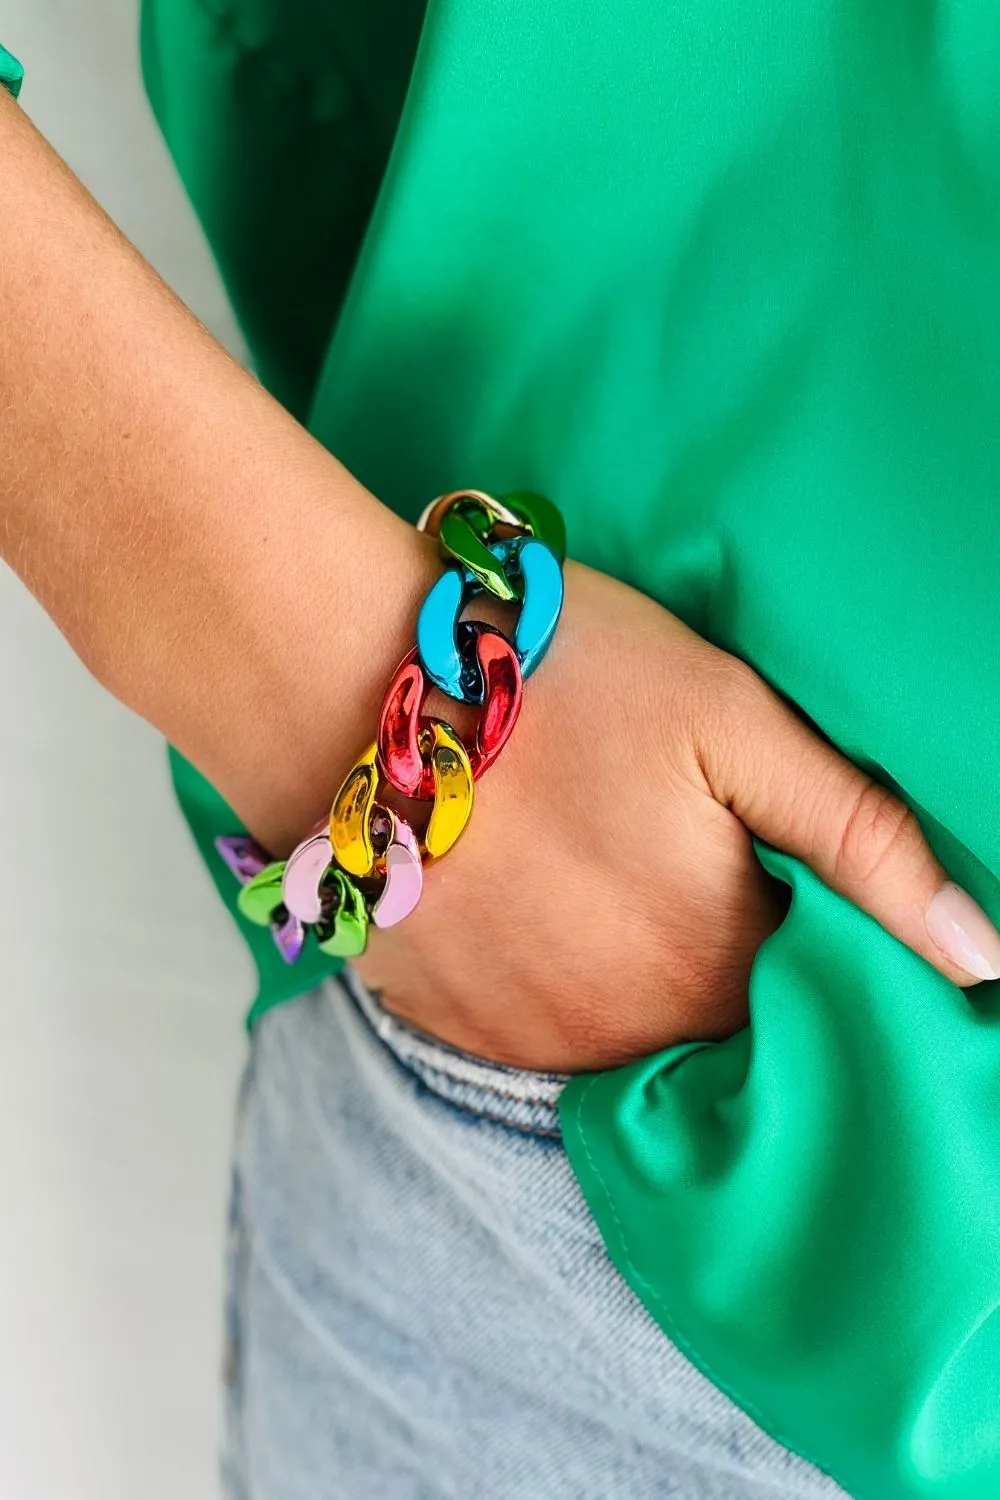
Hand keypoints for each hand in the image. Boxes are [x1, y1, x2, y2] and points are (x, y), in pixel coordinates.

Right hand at [353, 560, 999, 1071]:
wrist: (352, 681)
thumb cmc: (558, 677)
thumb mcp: (734, 722)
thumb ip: (862, 839)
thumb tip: (981, 958)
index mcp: (716, 958)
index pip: (804, 986)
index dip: (789, 912)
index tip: (747, 848)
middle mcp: (627, 1027)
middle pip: (711, 1011)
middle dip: (706, 937)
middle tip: (651, 836)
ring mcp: (528, 1038)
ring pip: (622, 1024)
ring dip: (625, 962)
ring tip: (587, 859)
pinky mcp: (450, 1025)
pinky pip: (532, 1028)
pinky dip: (545, 975)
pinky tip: (524, 891)